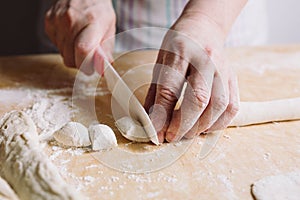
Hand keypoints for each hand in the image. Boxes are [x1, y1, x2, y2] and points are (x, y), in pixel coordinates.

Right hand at [45, 0, 115, 72]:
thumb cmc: (98, 11)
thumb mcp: (109, 29)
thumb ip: (106, 51)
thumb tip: (102, 70)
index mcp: (91, 21)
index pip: (83, 50)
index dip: (87, 64)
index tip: (92, 68)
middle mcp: (72, 20)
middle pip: (71, 57)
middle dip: (81, 62)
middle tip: (89, 54)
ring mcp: (57, 20)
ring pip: (63, 54)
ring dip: (73, 54)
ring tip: (80, 41)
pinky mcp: (49, 22)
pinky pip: (56, 46)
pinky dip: (64, 46)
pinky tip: (71, 35)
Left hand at [144, 13, 239, 142]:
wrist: (204, 27)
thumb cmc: (178, 45)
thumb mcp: (160, 62)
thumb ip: (156, 92)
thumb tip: (151, 122)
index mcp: (179, 52)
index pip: (170, 89)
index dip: (162, 116)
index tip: (157, 134)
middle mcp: (205, 59)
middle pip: (198, 99)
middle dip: (183, 125)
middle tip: (171, 137)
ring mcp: (223, 68)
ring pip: (218, 105)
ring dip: (201, 126)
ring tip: (187, 133)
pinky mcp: (233, 77)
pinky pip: (232, 106)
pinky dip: (219, 122)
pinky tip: (205, 126)